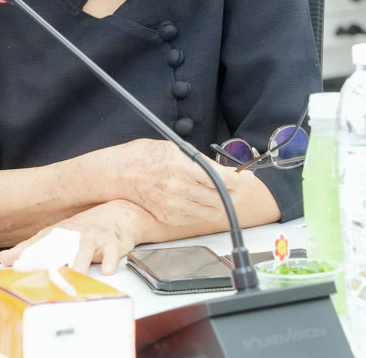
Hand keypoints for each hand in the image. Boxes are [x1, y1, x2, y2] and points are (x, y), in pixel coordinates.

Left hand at [0, 200, 149, 275]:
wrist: (120, 213)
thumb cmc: (87, 229)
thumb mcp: (57, 236)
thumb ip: (31, 248)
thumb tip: (3, 258)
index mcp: (58, 234)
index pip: (38, 244)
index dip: (26, 253)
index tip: (11, 262)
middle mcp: (73, 235)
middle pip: (60, 247)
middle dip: (52, 261)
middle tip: (45, 276)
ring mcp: (94, 237)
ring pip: (85, 249)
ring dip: (80, 262)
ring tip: (76, 273)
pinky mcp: (114, 242)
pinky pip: (112, 251)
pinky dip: (110, 260)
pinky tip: (108, 269)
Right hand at [108, 139, 253, 226]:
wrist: (118, 174)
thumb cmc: (144, 156)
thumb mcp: (175, 148)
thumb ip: (200, 161)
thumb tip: (224, 170)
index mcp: (181, 167)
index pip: (223, 179)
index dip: (241, 179)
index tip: (247, 176)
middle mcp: (178, 189)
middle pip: (222, 198)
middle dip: (235, 191)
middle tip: (238, 184)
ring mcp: (173, 206)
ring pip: (213, 211)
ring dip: (223, 202)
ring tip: (223, 192)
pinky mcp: (169, 217)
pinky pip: (198, 218)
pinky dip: (206, 210)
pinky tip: (204, 199)